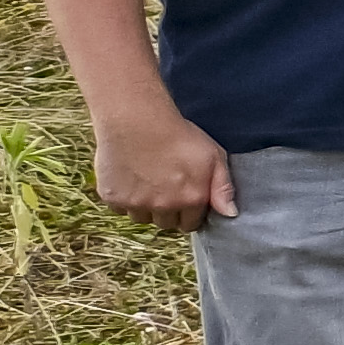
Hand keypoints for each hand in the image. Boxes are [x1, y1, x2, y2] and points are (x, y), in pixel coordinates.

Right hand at [85, 101, 236, 228]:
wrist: (137, 121)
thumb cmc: (178, 135)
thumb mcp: (214, 156)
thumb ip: (223, 187)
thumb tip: (230, 214)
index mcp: (191, 199)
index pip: (190, 224)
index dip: (189, 212)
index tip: (186, 198)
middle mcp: (163, 207)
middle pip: (166, 223)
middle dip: (169, 211)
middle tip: (166, 188)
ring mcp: (136, 204)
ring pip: (142, 217)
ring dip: (146, 207)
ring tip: (148, 181)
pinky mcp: (113, 198)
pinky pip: (120, 209)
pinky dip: (124, 198)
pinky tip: (130, 178)